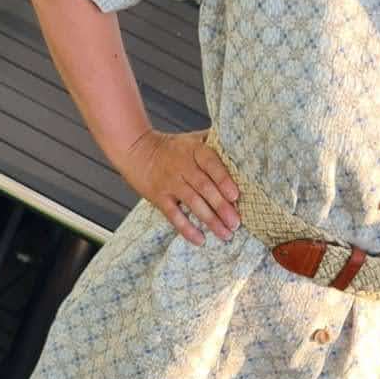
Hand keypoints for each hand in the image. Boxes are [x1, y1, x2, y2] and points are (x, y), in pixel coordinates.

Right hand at [119, 128, 240, 245]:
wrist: (136, 150)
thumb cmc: (172, 148)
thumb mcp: (193, 139)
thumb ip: (215, 142)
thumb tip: (242, 149)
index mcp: (195, 151)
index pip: (211, 164)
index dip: (223, 179)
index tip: (236, 195)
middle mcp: (183, 167)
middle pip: (204, 187)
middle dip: (222, 206)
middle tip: (236, 223)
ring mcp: (170, 183)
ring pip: (192, 203)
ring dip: (210, 220)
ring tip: (226, 234)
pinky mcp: (159, 197)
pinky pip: (173, 215)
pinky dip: (186, 228)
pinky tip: (200, 239)